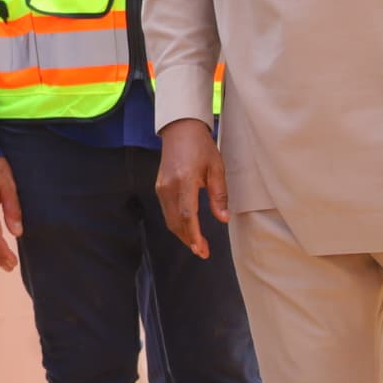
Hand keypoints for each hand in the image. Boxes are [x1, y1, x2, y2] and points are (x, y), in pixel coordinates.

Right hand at [157, 119, 229, 256]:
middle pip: (177, 222)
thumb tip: (223, 219)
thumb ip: (219, 195)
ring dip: (183, 235)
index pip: (189, 215)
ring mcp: (161, 188)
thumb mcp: (216, 168)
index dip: (194, 235)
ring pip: (170, 219)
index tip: (201, 249)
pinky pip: (167, 212)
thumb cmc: (201, 147)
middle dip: (189, 240)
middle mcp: (169, 187)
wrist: (180, 130)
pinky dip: (177, 224)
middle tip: (203, 252)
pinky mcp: (159, 188)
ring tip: (198, 245)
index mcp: (185, 181)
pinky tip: (188, 229)